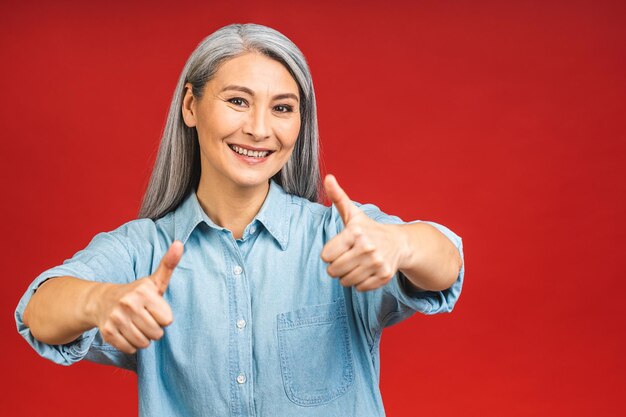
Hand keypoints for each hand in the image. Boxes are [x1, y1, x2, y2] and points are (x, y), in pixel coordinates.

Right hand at [95, 241, 182, 353]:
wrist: (102, 301)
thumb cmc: (137, 293)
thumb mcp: (154, 280)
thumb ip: (169, 264)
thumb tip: (180, 243)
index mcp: (144, 292)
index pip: (168, 320)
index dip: (162, 316)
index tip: (153, 308)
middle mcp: (129, 304)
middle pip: (157, 333)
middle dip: (154, 329)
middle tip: (144, 317)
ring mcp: (116, 319)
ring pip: (144, 343)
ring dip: (143, 338)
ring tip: (136, 325)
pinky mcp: (107, 333)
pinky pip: (130, 349)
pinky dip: (131, 345)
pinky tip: (126, 332)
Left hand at [321, 175, 406, 291]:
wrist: (399, 243)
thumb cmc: (369, 229)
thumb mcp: (353, 213)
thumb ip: (338, 197)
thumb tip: (327, 177)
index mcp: (355, 232)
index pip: (326, 256)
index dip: (330, 253)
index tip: (340, 247)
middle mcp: (367, 248)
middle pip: (334, 270)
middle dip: (337, 266)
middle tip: (347, 257)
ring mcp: (377, 263)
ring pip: (345, 281)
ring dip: (347, 275)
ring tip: (357, 264)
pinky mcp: (384, 276)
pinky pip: (360, 288)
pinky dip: (360, 282)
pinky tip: (367, 270)